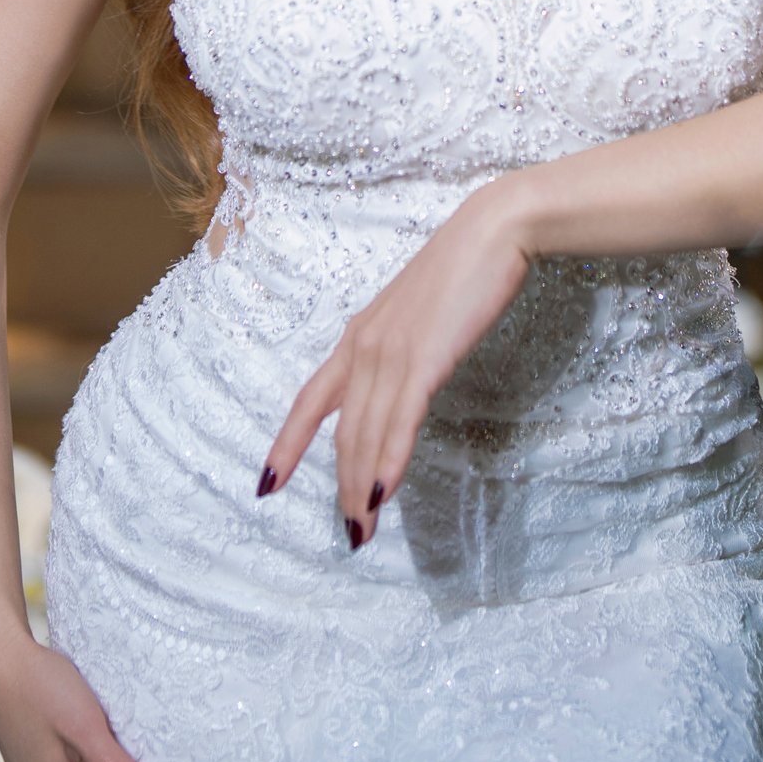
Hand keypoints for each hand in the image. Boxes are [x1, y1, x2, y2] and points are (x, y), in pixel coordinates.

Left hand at [260, 185, 532, 545]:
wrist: (494, 230)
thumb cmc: (464, 269)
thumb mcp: (419, 314)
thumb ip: (404, 348)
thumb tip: (403, 382)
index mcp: (359, 337)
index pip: (311, 401)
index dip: (287, 445)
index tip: (268, 484)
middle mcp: (364, 347)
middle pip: (342, 432)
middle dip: (340, 486)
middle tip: (349, 531)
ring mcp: (390, 352)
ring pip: (366, 433)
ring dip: (362, 486)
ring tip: (362, 529)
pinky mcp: (424, 357)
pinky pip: (400, 420)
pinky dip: (389, 460)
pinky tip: (383, 492)